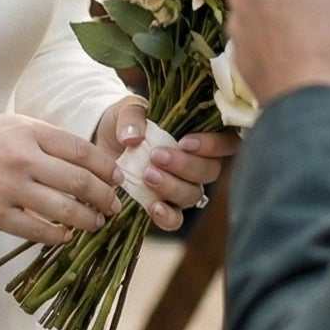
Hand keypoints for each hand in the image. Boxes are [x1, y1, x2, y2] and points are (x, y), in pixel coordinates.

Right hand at [0, 112, 123, 243]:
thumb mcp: (6, 125)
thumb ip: (42, 138)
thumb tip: (80, 158)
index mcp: (28, 132)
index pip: (83, 151)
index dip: (108, 168)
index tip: (118, 179)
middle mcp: (23, 158)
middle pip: (82, 181)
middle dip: (105, 198)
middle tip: (113, 207)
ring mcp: (9, 188)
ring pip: (66, 209)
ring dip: (88, 220)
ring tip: (94, 224)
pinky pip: (38, 230)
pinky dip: (58, 236)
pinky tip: (64, 236)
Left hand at [92, 96, 239, 231]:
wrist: (104, 144)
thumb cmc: (127, 123)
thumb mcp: (127, 110)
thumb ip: (132, 118)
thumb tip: (132, 138)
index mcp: (200, 136)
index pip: (225, 143)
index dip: (212, 146)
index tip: (185, 142)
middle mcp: (198, 164)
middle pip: (210, 171)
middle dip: (185, 165)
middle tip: (157, 157)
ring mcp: (182, 187)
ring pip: (193, 194)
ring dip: (172, 186)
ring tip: (147, 175)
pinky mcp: (164, 206)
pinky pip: (175, 219)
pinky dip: (167, 216)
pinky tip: (153, 207)